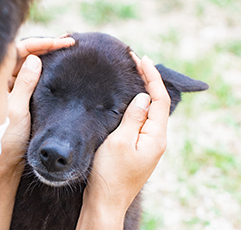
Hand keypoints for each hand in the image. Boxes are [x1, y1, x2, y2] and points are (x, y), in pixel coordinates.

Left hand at [0, 35, 74, 229]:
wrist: (2, 165)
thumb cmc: (4, 140)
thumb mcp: (16, 110)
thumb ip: (25, 83)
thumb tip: (35, 59)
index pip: (18, 51)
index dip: (40, 44)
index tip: (62, 43)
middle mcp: (3, 82)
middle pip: (25, 56)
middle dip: (46, 48)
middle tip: (68, 42)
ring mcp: (12, 91)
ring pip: (31, 68)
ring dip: (48, 59)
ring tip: (67, 51)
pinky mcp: (21, 100)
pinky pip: (33, 81)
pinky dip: (46, 74)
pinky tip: (58, 69)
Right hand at [77, 53, 169, 228]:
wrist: (106, 200)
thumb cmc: (110, 174)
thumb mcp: (119, 142)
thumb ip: (133, 118)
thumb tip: (143, 96)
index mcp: (155, 137)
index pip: (159, 99)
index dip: (152, 77)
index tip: (140, 59)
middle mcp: (156, 139)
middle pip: (157, 103)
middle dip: (149, 81)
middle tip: (135, 62)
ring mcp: (148, 144)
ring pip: (149, 112)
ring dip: (143, 92)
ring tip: (132, 74)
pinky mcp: (139, 148)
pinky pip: (141, 121)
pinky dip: (137, 106)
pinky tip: (128, 100)